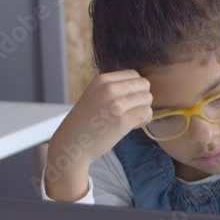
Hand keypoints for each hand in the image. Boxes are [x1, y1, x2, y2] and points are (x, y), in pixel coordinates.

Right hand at [45, 70, 152, 199]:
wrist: (71, 144)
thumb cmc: (85, 122)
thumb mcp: (95, 95)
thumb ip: (114, 88)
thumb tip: (142, 86)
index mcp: (102, 80)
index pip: (134, 74)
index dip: (135, 88)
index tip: (126, 101)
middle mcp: (109, 88)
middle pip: (144, 84)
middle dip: (142, 98)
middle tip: (130, 111)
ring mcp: (116, 104)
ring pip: (147, 99)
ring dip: (143, 110)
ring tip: (130, 120)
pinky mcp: (123, 121)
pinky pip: (147, 113)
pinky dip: (144, 121)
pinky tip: (132, 126)